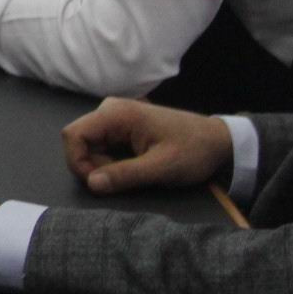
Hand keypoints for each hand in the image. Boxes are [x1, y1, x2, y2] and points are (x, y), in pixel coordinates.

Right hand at [61, 98, 235, 196]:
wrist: (219, 140)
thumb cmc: (194, 151)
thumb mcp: (162, 168)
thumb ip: (125, 175)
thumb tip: (91, 184)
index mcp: (116, 113)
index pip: (73, 135)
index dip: (77, 162)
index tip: (99, 183)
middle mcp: (110, 109)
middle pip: (80, 140)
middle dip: (92, 165)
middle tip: (121, 181)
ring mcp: (115, 115)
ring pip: (89, 143)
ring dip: (102, 164)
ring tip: (132, 174)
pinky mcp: (121, 124)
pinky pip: (101, 143)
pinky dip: (110, 160)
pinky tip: (133, 166)